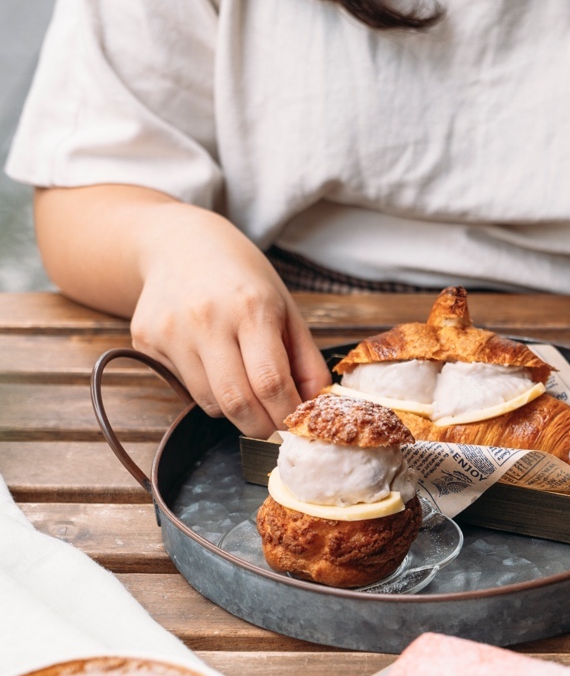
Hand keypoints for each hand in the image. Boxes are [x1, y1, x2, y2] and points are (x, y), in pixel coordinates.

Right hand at [130, 209, 330, 437]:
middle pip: (237, 401)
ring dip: (235, 412)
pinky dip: (207, 393)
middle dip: (261, 428)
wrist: (179, 244)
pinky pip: (185, 389)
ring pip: (210, 402)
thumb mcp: (285, 308)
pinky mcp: (145, 341)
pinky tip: (213, 366)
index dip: (287, 413)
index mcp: (251, 308)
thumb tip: (318, 406)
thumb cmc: (241, 279)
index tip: (297, 426)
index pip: (271, 381)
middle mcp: (206, 319)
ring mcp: (171, 331)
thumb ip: (306, 360)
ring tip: (247, 392)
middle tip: (276, 432)